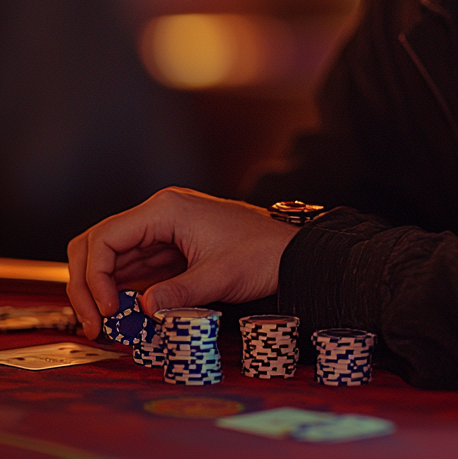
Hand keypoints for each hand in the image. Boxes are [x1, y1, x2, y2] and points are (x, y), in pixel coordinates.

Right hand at [66, 187, 299, 338]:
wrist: (291, 253)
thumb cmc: (262, 254)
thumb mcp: (221, 276)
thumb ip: (180, 293)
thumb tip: (142, 310)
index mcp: (167, 210)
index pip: (105, 238)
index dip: (94, 277)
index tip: (106, 312)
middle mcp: (160, 215)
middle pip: (98, 244)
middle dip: (87, 284)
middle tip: (94, 324)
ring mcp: (163, 232)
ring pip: (111, 258)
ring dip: (100, 290)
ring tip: (105, 327)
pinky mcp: (170, 250)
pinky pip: (131, 268)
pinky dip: (119, 290)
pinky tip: (122, 316)